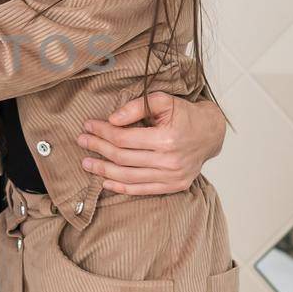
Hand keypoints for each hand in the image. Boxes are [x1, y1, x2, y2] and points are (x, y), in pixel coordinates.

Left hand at [76, 92, 226, 195]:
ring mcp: (172, 177)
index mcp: (167, 139)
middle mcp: (169, 161)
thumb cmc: (185, 115)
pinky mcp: (174, 186)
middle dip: (98, 148)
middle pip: (122, 158)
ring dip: (103, 170)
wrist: (210, 133)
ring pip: (128, 176)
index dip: (102, 132)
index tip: (88, 125)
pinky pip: (142, 190)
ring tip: (86, 163)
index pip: (123, 138)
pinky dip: (121, 187)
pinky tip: (105, 181)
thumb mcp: (163, 100)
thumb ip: (137, 106)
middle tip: (82, 141)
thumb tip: (112, 119)